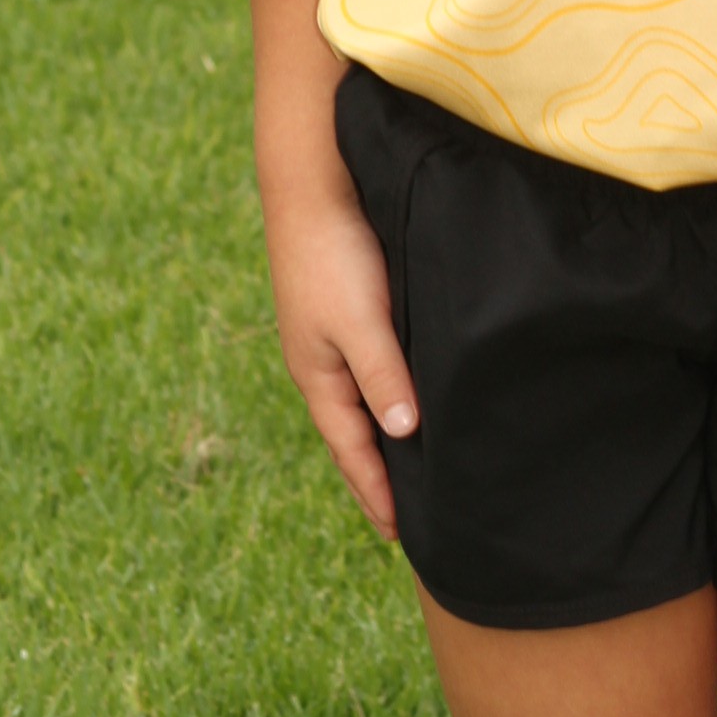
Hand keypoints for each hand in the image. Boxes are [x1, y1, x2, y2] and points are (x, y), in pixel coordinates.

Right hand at [263, 173, 419, 540]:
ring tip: (404, 468)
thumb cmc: (334, 253)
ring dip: (379, 436)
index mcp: (319, 375)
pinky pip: (366, 370)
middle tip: (401, 517)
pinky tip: (403, 395)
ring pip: (359, 401)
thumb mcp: (361, 322)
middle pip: (351, 433)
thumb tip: (402, 433)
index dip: (375, 490)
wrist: (312, 182)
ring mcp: (330, 336)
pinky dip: (383, 397)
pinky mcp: (345, 308)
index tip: (399, 533)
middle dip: (372, 475)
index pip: (351, 449)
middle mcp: (321, 362)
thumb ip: (382, 375)